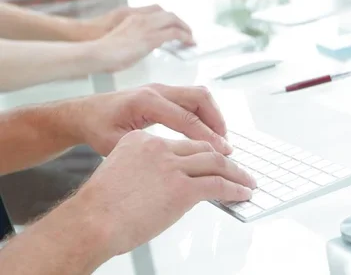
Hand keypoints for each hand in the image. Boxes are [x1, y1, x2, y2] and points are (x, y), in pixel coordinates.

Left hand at [65, 85, 232, 155]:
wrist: (84, 112)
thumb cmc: (97, 127)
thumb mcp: (115, 144)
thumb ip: (145, 150)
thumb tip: (176, 161)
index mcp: (146, 102)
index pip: (186, 118)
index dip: (207, 136)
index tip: (222, 151)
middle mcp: (157, 90)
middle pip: (199, 97)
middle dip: (217, 120)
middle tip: (225, 144)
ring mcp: (161, 88)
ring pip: (199, 95)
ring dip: (213, 115)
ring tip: (219, 140)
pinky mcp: (164, 92)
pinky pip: (191, 98)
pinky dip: (203, 114)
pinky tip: (206, 133)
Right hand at [71, 131, 254, 256]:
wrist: (90, 222)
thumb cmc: (97, 209)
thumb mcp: (119, 174)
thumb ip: (143, 171)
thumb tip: (164, 187)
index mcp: (141, 141)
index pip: (180, 144)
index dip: (200, 152)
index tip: (211, 158)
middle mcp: (159, 147)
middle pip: (201, 149)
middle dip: (222, 159)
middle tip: (235, 167)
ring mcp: (172, 166)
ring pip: (215, 163)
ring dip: (235, 173)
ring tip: (247, 181)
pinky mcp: (182, 188)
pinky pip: (218, 185)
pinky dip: (234, 188)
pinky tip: (243, 193)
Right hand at [78, 5, 192, 41]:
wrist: (96, 53)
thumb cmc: (101, 51)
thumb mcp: (119, 39)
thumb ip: (131, 38)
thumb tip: (138, 47)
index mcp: (131, 16)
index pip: (156, 9)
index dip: (168, 16)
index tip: (174, 23)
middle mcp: (140, 18)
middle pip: (167, 13)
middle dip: (179, 21)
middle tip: (186, 31)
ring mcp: (146, 26)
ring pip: (173, 20)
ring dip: (185, 28)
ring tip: (191, 37)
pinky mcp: (151, 38)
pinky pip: (174, 33)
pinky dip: (185, 37)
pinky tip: (189, 42)